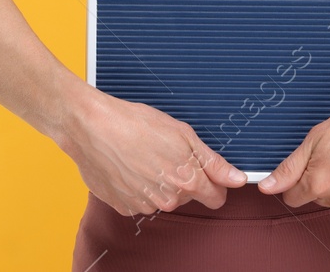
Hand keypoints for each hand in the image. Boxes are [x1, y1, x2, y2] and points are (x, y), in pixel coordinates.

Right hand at [57, 88, 248, 216]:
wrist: (91, 127)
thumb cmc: (135, 123)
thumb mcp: (183, 134)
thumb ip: (213, 162)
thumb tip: (238, 179)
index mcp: (187, 181)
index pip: (216, 197)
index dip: (214, 183)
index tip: (206, 172)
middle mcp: (167, 199)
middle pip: (188, 195)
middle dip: (183, 178)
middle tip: (166, 151)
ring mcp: (143, 205)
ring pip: (163, 197)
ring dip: (158, 181)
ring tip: (143, 155)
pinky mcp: (122, 206)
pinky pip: (139, 199)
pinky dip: (137, 186)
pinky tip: (128, 164)